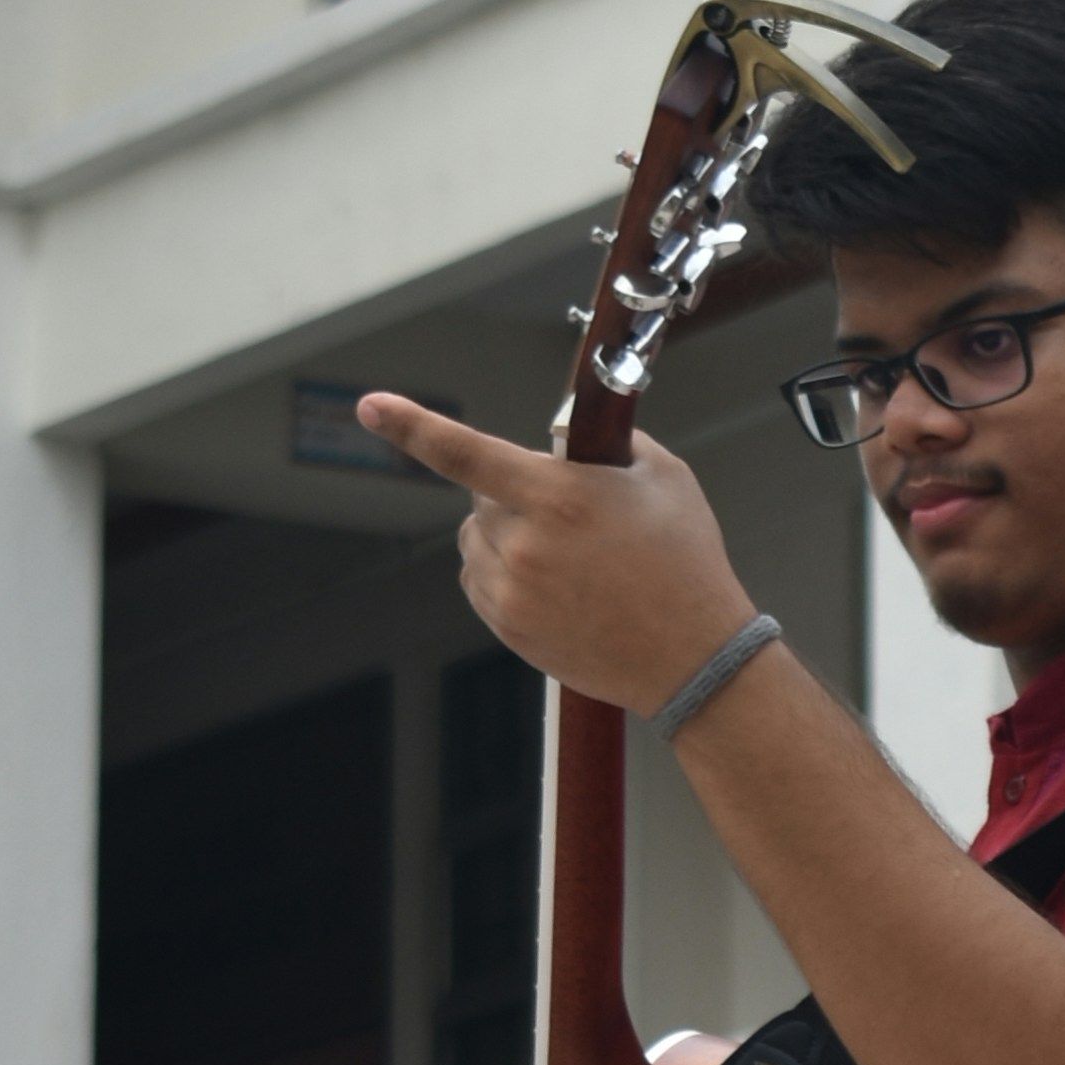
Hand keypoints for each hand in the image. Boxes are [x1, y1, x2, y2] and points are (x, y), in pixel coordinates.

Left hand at [356, 393, 755, 720]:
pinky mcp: (510, 629)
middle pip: (479, 498)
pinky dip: (504, 575)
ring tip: (566, 557)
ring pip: (474, 542)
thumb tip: (566, 438)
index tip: (370, 407)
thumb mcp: (663, 477)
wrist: (694, 657)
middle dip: (512, 495)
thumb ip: (606, 444)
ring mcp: (513, 593)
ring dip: (504, 535)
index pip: (464, 453)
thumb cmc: (686, 563)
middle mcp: (524, 545)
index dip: (410, 425)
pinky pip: (479, 583)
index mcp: (558, 497)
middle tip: (570, 517)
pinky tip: (555, 585)